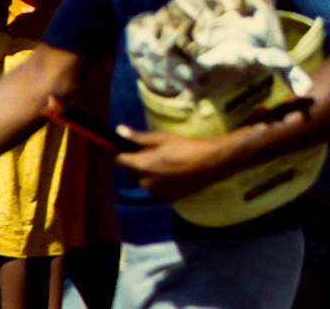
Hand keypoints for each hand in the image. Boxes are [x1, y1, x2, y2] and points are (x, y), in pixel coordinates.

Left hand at [114, 127, 235, 202]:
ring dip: (149, 174)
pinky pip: (156, 189)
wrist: (211, 163)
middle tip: (154, 154)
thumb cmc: (186, 146)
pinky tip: (173, 174)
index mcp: (142, 166)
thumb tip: (118, 130)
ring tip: (166, 165)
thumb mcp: (162, 138)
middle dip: (138, 163)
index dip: (123, 153)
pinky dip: (160, 183)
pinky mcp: (166, 199)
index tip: (130, 148)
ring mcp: (155, 193)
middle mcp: (145, 183)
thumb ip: (138, 137)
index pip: (119, 160)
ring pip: (144, 181)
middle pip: (132, 172)